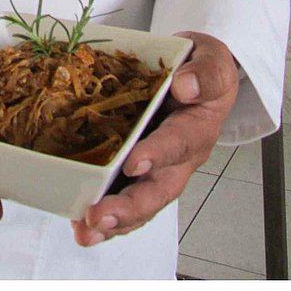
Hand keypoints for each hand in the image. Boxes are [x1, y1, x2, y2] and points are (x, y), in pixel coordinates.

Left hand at [73, 32, 238, 246]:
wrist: (193, 78)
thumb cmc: (200, 69)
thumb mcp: (211, 58)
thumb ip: (205, 71)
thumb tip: (186, 85)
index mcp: (197, 127)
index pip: (178, 143)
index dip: (157, 154)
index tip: (134, 162)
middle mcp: (178, 159)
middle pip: (158, 190)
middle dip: (129, 207)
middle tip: (99, 216)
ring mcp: (157, 171)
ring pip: (140, 204)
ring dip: (113, 221)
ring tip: (85, 231)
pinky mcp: (136, 175)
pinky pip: (122, 199)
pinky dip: (102, 217)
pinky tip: (78, 225)